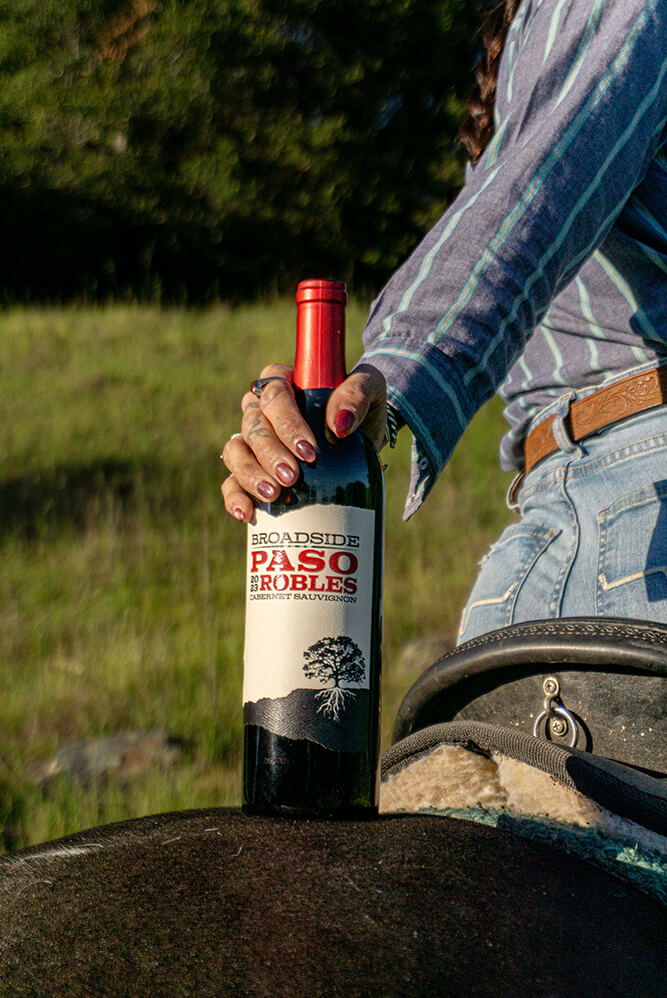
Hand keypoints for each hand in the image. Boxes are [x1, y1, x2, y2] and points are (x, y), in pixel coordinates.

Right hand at [221, 362, 386, 521]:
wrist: (364, 438)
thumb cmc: (362, 406)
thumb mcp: (370, 389)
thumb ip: (357, 394)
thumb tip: (339, 423)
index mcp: (285, 384)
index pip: (274, 395)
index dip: (286, 423)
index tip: (308, 451)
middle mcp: (263, 410)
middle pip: (252, 425)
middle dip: (269, 454)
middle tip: (291, 477)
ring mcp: (255, 442)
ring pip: (236, 451)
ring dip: (250, 474)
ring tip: (272, 495)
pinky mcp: (254, 470)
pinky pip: (232, 482)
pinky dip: (235, 496)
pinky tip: (246, 513)